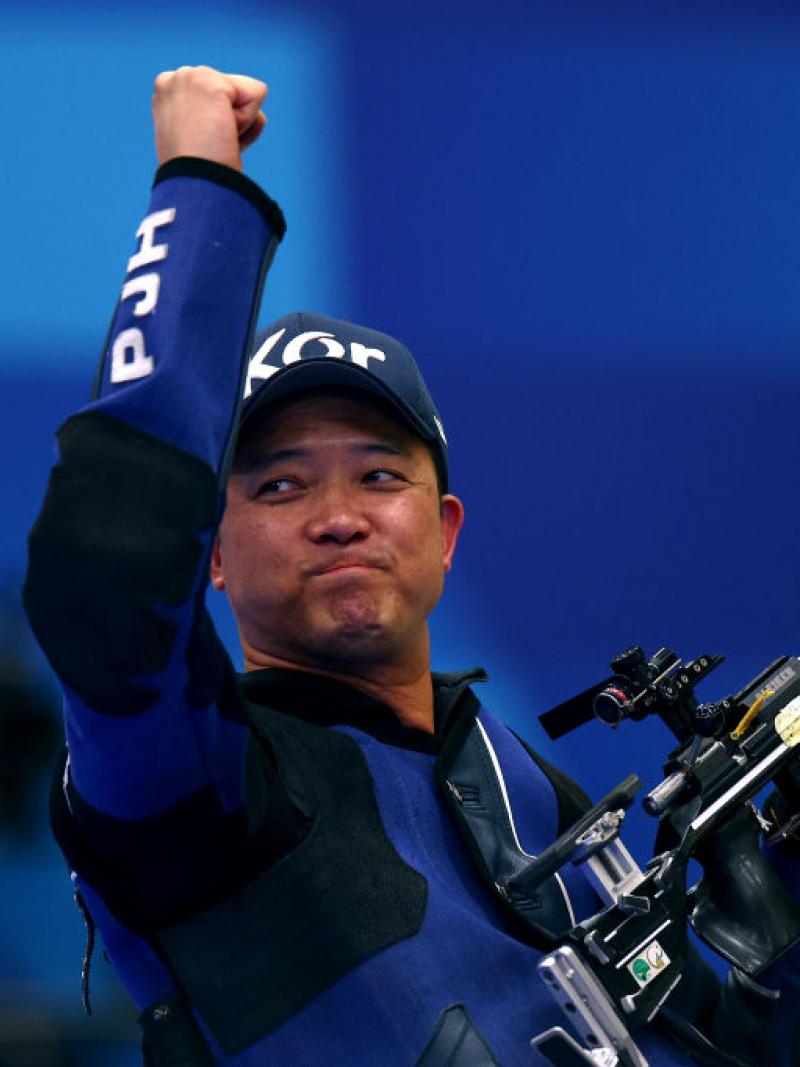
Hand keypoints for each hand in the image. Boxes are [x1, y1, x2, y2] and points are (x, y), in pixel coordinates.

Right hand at [152, 65, 267, 170]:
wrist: (192, 188)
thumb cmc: (194, 179)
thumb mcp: (193, 146)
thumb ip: (205, 125)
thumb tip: (230, 128)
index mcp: (166, 93)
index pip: (218, 98)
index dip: (220, 126)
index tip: (201, 147)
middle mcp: (174, 78)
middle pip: (233, 92)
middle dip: (231, 121)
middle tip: (210, 147)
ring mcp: (190, 76)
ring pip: (246, 94)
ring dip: (240, 124)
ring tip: (215, 142)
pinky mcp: (211, 82)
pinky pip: (256, 94)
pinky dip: (249, 122)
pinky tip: (225, 134)